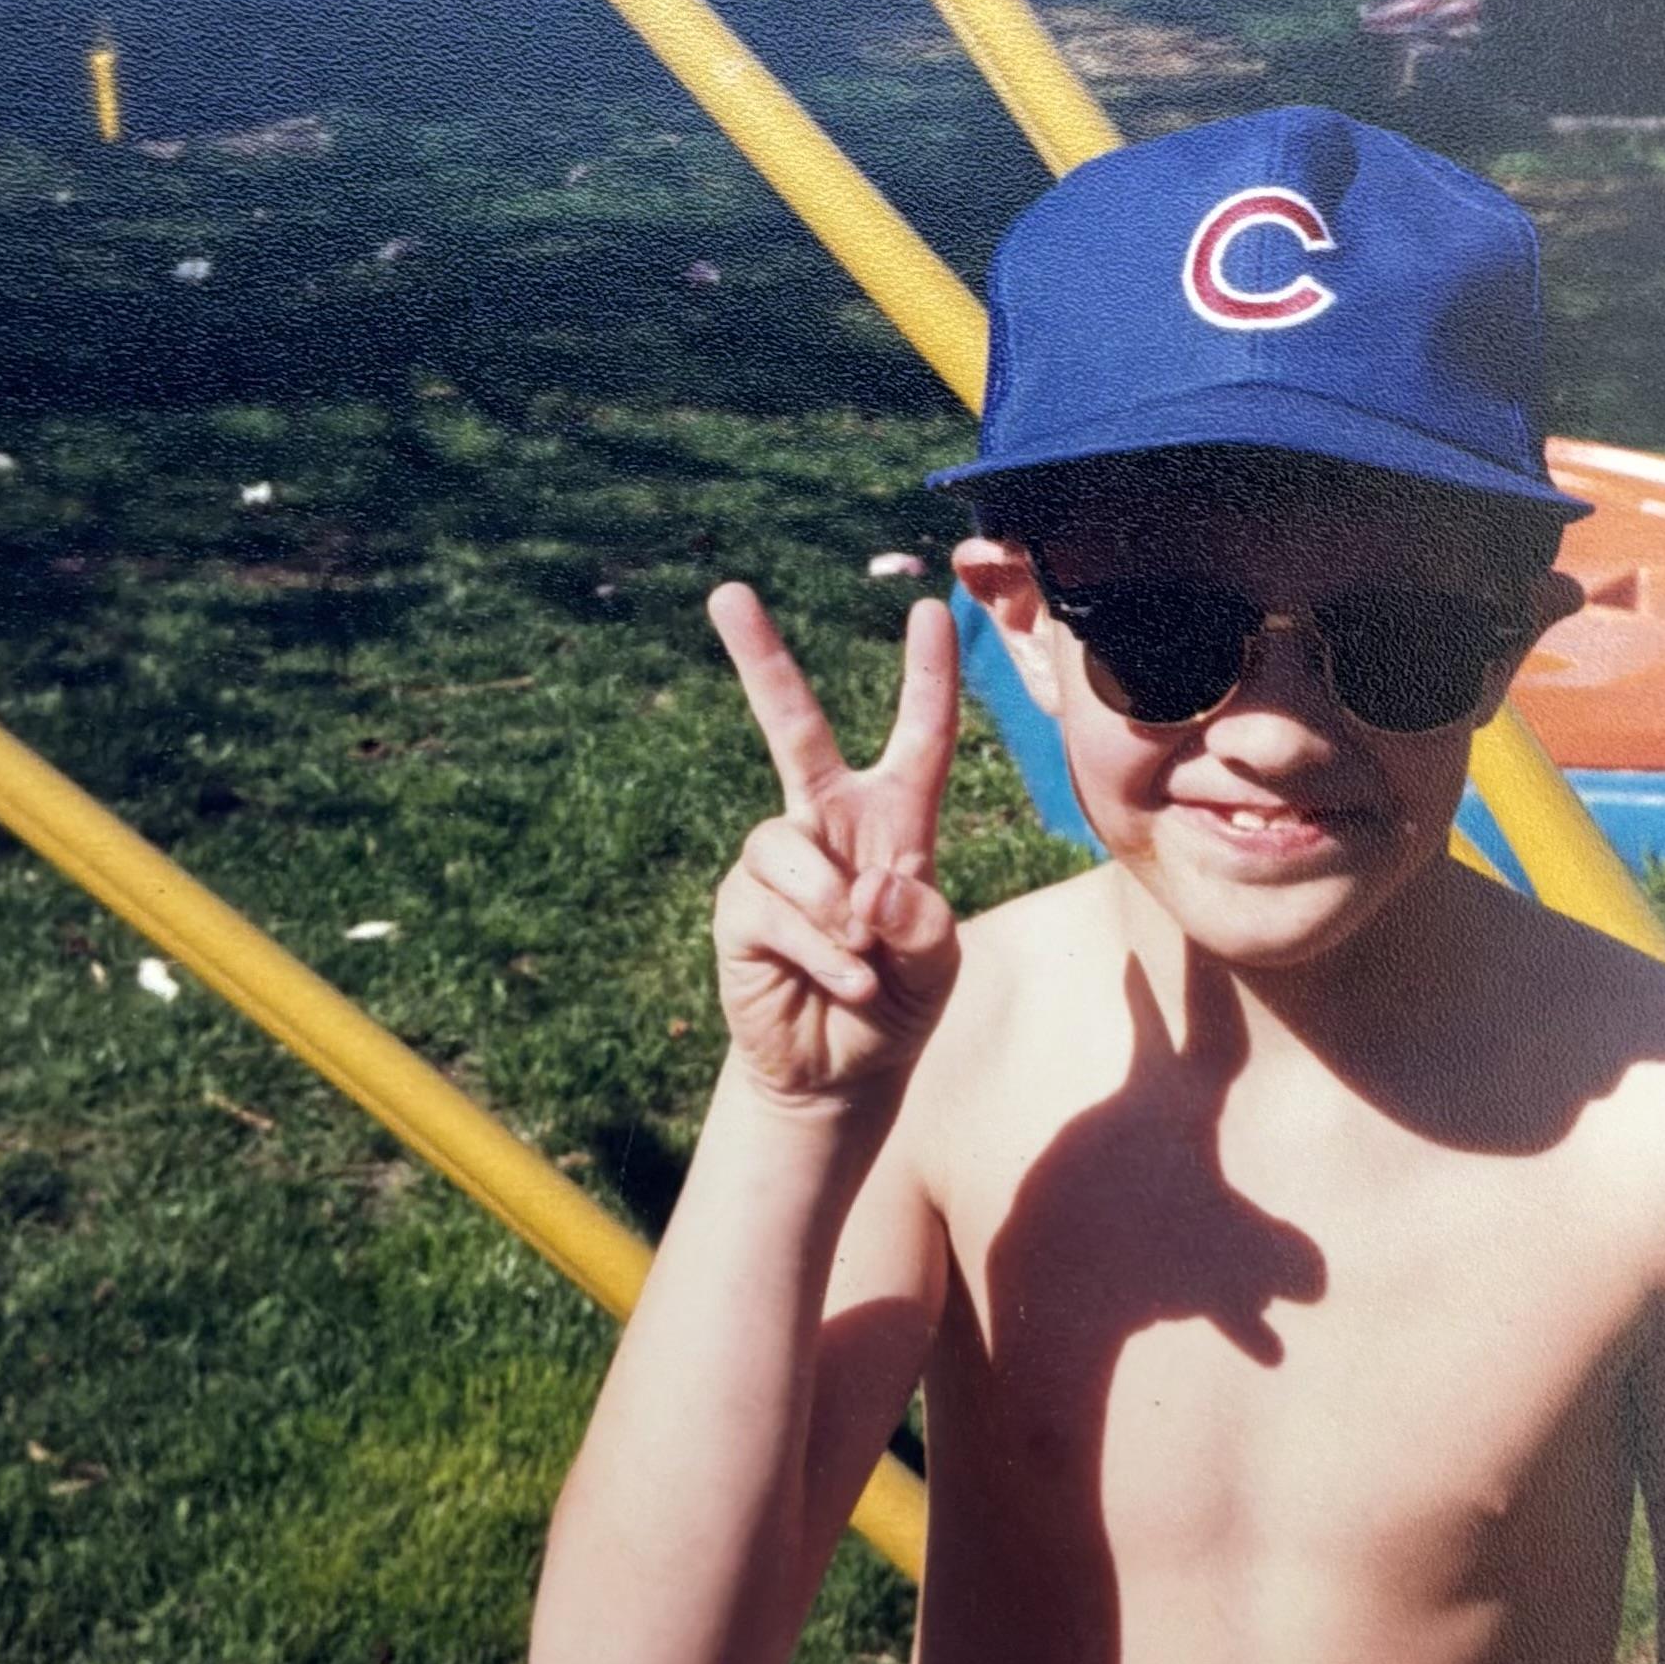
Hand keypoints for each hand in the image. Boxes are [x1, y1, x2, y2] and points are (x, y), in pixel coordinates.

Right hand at [707, 582, 961, 1106]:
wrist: (841, 1070)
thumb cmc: (898, 1001)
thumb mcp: (937, 963)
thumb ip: (922, 920)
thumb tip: (867, 886)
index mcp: (896, 822)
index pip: (918, 738)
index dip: (928, 676)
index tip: (934, 610)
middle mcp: (830, 826)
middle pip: (793, 728)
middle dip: (760, 659)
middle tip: (727, 593)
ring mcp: (780, 864)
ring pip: (787, 847)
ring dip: (833, 912)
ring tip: (861, 962)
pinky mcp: (741, 908)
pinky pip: (773, 909)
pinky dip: (818, 950)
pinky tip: (843, 981)